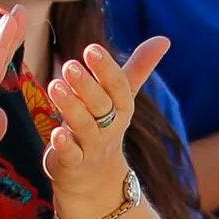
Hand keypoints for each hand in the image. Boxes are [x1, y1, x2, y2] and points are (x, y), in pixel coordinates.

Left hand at [42, 37, 169, 217]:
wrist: (97, 180)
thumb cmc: (105, 127)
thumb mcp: (122, 98)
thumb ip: (139, 68)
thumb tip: (164, 39)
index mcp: (122, 108)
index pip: (118, 86)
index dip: (106, 68)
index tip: (91, 48)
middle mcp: (110, 127)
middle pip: (102, 105)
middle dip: (87, 85)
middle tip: (70, 64)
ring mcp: (92, 147)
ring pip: (85, 127)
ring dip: (71, 108)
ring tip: (54, 86)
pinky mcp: (73, 165)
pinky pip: (71, 155)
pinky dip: (64, 145)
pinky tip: (56, 133)